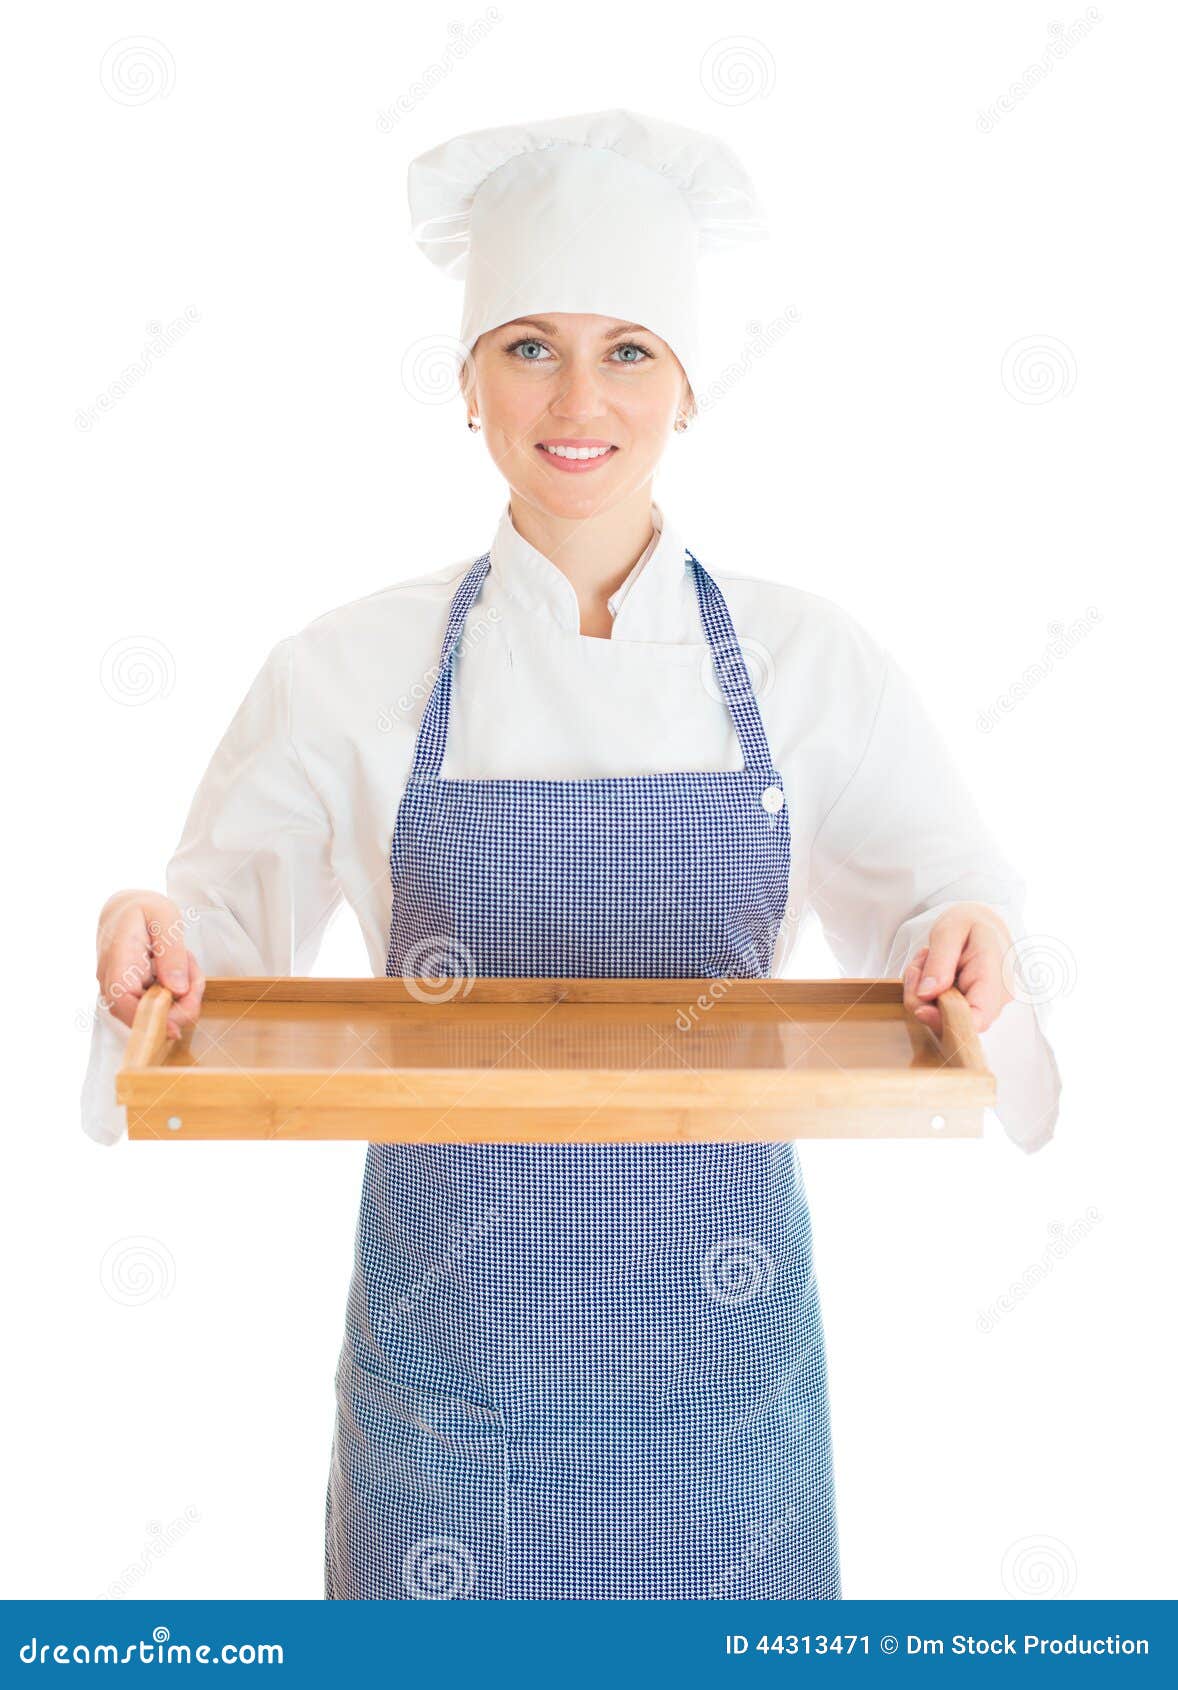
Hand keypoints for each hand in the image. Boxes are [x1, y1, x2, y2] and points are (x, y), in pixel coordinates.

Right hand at [96, 889, 204, 1040]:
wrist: (125, 907)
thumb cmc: (143, 908)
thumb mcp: (164, 918)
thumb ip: (170, 953)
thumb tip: (177, 989)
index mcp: (117, 961)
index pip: (124, 1003)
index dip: (149, 1020)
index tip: (176, 1028)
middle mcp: (113, 982)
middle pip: (146, 1013)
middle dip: (180, 1003)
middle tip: (196, 975)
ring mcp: (121, 990)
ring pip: (157, 1010)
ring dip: (182, 993)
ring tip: (187, 960)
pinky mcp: (134, 992)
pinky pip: (159, 1002)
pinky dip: (177, 990)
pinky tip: (180, 966)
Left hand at [902, 901, 1013, 1038]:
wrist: (981, 922)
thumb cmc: (970, 922)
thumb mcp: (949, 931)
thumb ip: (939, 962)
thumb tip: (926, 995)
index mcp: (994, 974)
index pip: (978, 1018)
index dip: (946, 1021)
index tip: (920, 1007)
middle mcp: (996, 997)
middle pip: (955, 1020)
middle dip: (924, 999)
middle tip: (917, 966)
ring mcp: (985, 1004)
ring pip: (944, 1017)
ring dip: (924, 994)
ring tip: (926, 961)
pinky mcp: (972, 1006)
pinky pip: (943, 1011)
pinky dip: (928, 995)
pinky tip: (930, 971)